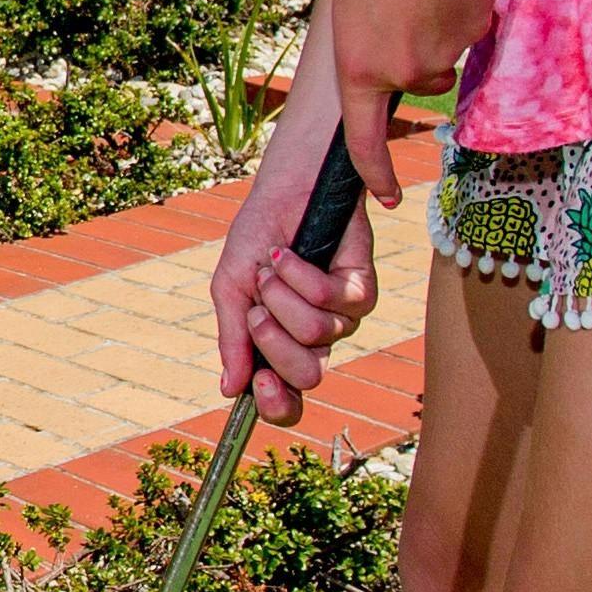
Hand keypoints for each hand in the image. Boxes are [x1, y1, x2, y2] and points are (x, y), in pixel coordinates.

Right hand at [207, 107, 379, 420]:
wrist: (284, 188)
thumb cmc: (259, 234)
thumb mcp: (231, 286)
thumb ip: (232, 339)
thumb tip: (229, 391)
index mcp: (282, 345)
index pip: (289, 399)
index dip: (276, 403)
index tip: (257, 384)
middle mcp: (316, 337)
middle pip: (307, 376)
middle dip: (273, 341)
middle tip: (256, 309)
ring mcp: (343, 316)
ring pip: (317, 336)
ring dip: (282, 298)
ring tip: (271, 268)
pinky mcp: (362, 289)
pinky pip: (333, 301)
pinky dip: (303, 277)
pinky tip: (289, 255)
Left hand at [318, 0, 497, 213]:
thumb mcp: (350, 3)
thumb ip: (366, 46)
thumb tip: (388, 65)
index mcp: (359, 68)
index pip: (364, 138)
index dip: (376, 172)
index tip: (388, 196)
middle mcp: (401, 72)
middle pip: (419, 83)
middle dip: (419, 55)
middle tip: (406, 4)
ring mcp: (443, 56)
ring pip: (446, 56)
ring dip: (440, 29)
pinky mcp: (475, 34)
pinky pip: (469, 32)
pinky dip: (462, 11)